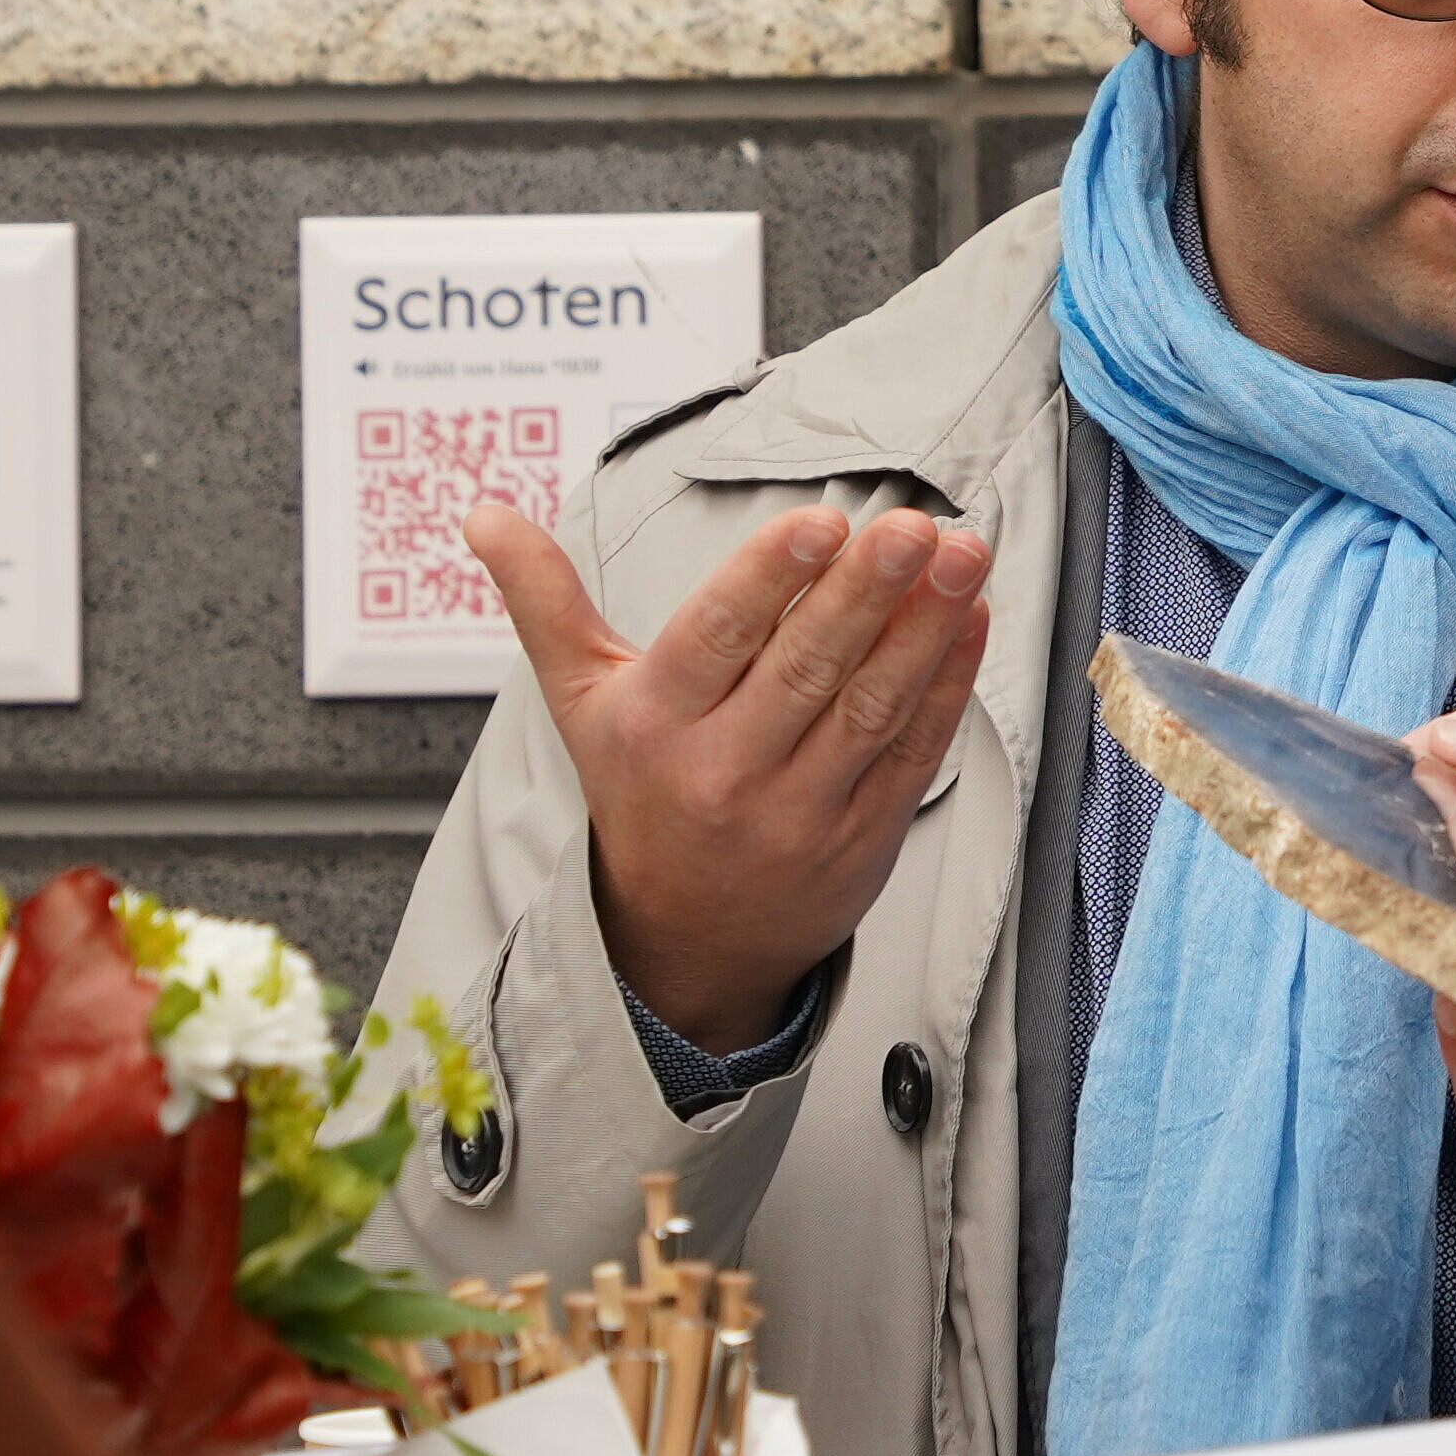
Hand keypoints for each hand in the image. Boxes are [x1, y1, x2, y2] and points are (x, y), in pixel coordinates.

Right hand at [469, 494, 993, 1051]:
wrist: (683, 942)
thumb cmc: (639, 792)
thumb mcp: (582, 699)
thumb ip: (543, 600)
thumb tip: (484, 513)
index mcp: (655, 724)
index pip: (715, 640)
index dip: (769, 580)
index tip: (822, 522)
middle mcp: (724, 770)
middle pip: (803, 669)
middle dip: (864, 592)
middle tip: (911, 527)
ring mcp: (800, 810)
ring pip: (869, 706)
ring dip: (924, 626)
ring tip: (963, 555)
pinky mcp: (862, 836)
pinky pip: (911, 751)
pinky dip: (946, 684)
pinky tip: (971, 619)